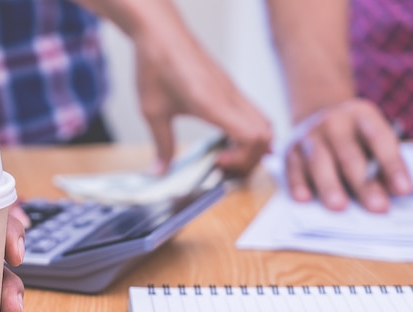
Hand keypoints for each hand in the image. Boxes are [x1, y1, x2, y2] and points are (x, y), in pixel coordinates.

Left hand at [134, 30, 271, 175]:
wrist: (160, 33)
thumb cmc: (156, 66)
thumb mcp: (152, 112)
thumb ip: (162, 144)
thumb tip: (161, 171)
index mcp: (212, 103)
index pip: (253, 136)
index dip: (242, 158)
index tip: (217, 161)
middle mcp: (230, 97)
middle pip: (266, 134)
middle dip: (250, 158)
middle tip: (223, 164)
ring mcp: (233, 91)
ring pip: (263, 122)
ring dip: (251, 145)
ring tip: (225, 153)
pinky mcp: (230, 87)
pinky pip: (252, 112)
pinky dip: (247, 131)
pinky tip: (223, 137)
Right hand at [285, 99, 412, 211]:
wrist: (316, 117)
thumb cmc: (353, 137)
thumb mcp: (371, 136)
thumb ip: (382, 162)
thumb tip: (394, 193)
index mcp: (362, 115)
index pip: (380, 140)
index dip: (392, 166)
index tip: (404, 191)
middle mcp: (334, 122)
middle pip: (349, 155)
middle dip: (363, 184)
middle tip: (377, 207)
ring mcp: (309, 136)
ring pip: (319, 162)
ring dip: (329, 186)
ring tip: (339, 207)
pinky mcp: (290, 151)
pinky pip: (293, 169)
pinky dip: (298, 184)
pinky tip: (304, 199)